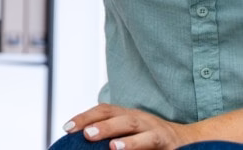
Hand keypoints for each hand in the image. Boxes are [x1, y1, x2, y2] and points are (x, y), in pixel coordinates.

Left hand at [64, 104, 194, 148]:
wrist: (188, 140)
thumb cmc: (149, 138)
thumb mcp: (128, 131)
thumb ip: (108, 133)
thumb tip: (81, 138)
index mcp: (128, 115)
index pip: (104, 110)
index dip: (85, 117)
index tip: (67, 128)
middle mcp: (143, 121)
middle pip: (123, 119)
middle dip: (104, 126)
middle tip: (87, 134)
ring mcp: (159, 134)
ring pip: (145, 135)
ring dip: (129, 142)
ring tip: (113, 147)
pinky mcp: (172, 148)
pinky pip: (159, 149)